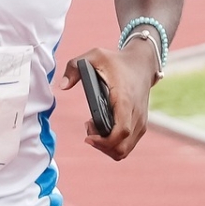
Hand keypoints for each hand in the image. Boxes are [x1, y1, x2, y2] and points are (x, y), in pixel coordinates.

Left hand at [59, 44, 157, 160]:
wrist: (142, 64)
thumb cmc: (117, 61)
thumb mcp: (95, 55)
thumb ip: (74, 67)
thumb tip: (62, 86)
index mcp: (125, 99)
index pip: (121, 131)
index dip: (104, 141)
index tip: (87, 137)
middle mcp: (136, 114)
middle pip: (122, 147)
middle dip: (101, 146)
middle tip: (88, 130)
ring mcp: (141, 122)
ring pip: (125, 150)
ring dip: (106, 146)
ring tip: (94, 129)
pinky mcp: (141, 125)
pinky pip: (127, 145)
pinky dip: (113, 144)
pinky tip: (104, 129)